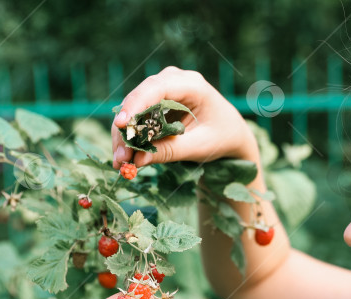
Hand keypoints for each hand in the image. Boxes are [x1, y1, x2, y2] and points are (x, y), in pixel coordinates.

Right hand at [111, 66, 258, 167]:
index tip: (121, 125)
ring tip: (120, 164)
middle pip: (140, 99)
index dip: (136, 104)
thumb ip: (170, 151)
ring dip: (125, 137)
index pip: (158, 87)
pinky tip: (125, 158)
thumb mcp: (200, 146)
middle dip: (126, 129)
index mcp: (192, 85)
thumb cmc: (222, 137)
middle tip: (120, 158)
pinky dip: (130, 138)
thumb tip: (137, 161)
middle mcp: (174, 81)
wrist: (230, 135)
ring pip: (133, 110)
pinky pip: (137, 119)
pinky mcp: (155, 104)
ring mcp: (163, 90)